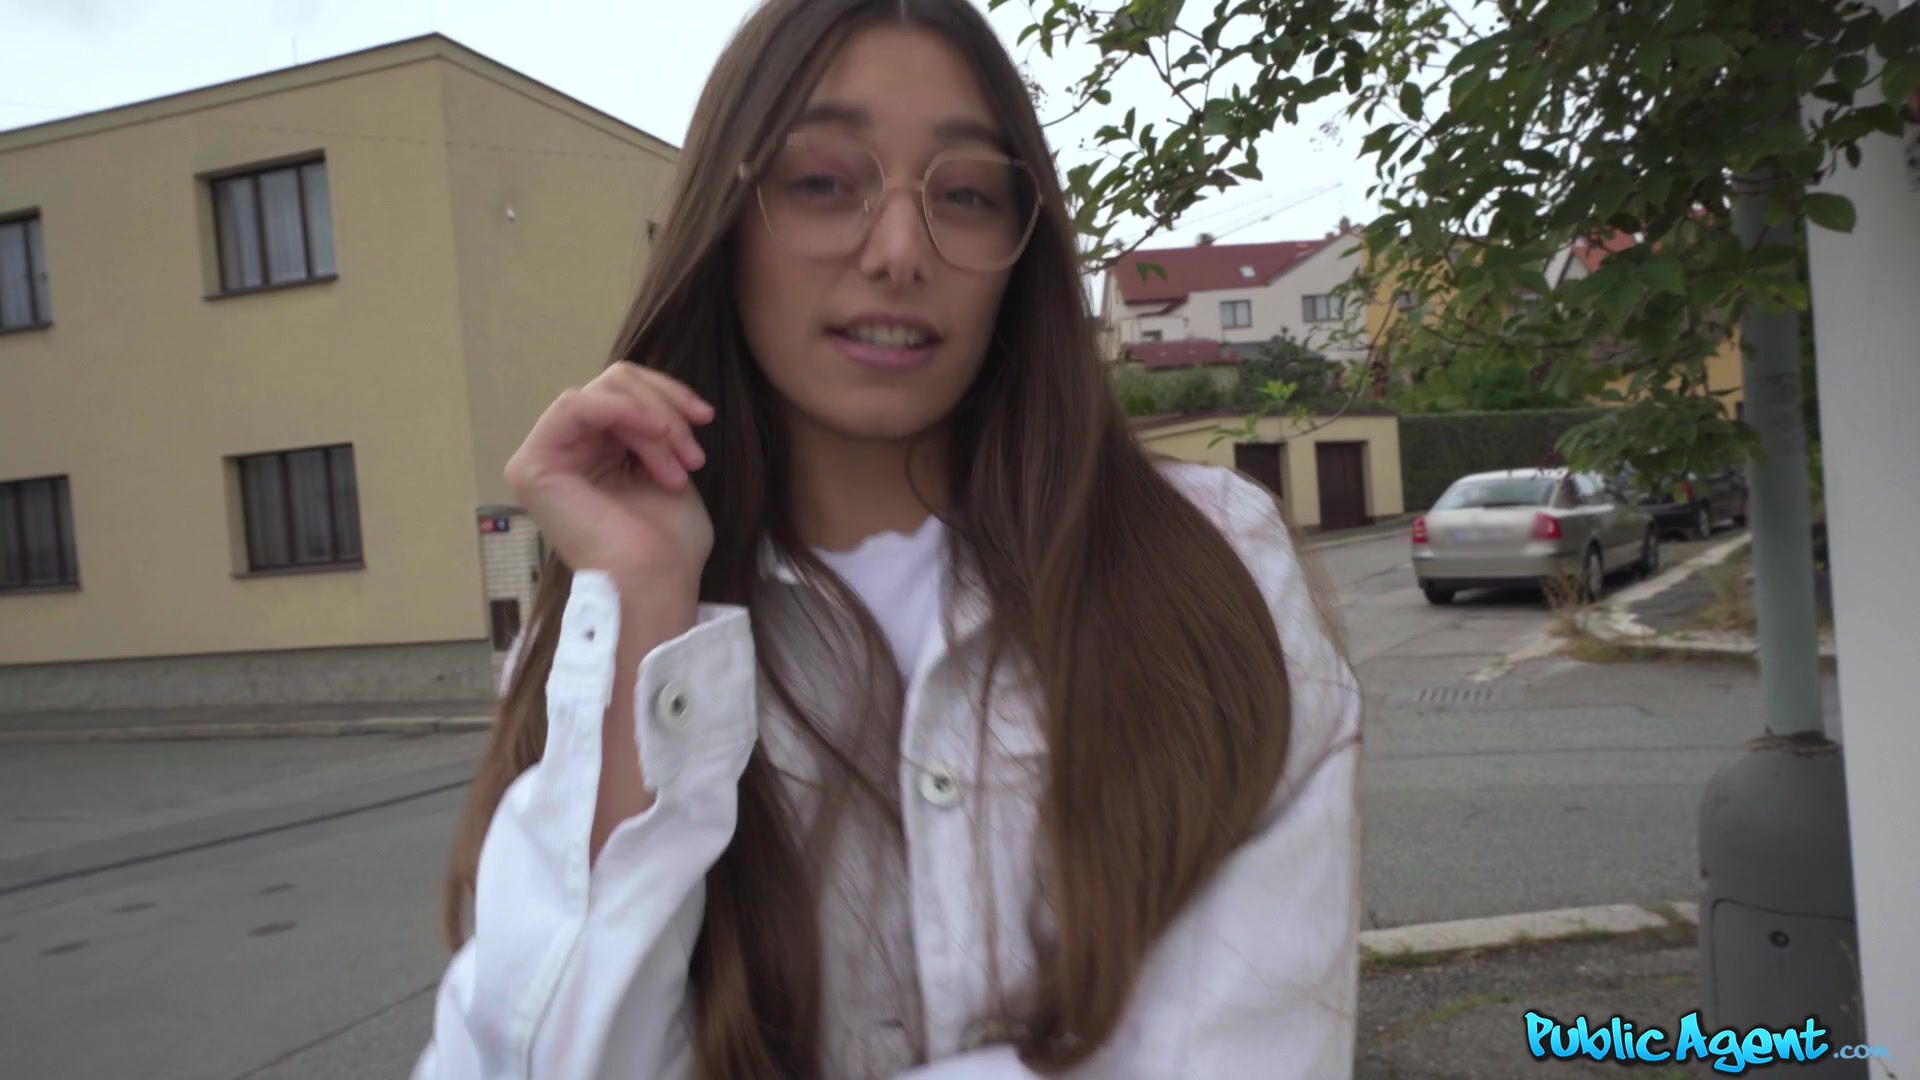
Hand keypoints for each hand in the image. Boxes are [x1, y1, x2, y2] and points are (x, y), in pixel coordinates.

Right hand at [504, 363, 714, 591]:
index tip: (704, 418)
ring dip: (653, 419)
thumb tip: (653, 394)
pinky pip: (575, 407)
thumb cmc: (668, 543)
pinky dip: (622, 410)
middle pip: (611, 384)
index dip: (666, 395)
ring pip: (601, 392)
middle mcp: (563, 452)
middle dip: (664, 407)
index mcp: (591, 453)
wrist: (657, 581)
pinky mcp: (532, 466)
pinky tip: (655, 432)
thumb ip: (651, 427)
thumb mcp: (668, 465)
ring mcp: (543, 458)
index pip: (621, 394)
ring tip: (682, 462)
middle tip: (693, 450)